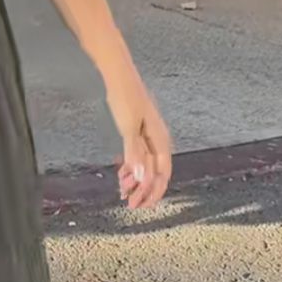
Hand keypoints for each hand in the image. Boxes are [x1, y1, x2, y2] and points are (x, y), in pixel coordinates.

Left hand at [105, 71, 171, 209]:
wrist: (119, 77)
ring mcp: (149, 136)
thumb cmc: (126, 99)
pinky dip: (131, 167)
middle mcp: (158, 140)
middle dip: (143, 190)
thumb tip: (141, 178)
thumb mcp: (129, 128)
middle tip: (129, 203)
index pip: (162, 174)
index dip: (153, 192)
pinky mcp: (139, 131)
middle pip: (155, 172)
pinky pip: (139, 156)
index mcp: (161, 140)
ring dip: (136, 180)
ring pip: (146, 165)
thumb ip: (135, 154)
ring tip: (122, 190)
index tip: (140, 205)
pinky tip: (122, 173)